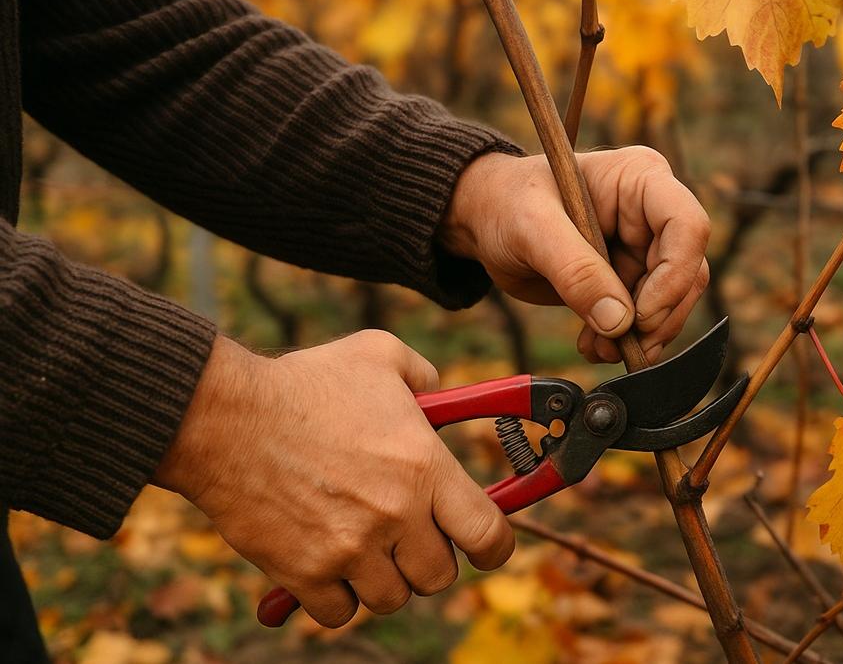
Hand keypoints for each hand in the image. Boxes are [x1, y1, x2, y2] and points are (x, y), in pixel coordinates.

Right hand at [155, 332, 512, 626]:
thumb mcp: (378, 355)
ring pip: (392, 598)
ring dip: (383, 579)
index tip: (484, 544)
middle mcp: (395, 515)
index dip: (494, 545)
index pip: (489, 534)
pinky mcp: (304, 573)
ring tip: (363, 545)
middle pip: (440, 576)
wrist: (223, 417)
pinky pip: (339, 612)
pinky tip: (326, 562)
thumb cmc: (302, 383)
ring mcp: (350, 548)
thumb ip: (424, 376)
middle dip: (427, 558)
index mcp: (424, 467)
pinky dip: (335, 596)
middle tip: (406, 535)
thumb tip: (443, 394)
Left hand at [442, 147, 710, 362]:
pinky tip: (593, 344)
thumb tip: (619, 322)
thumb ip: (575, 271)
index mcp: (640, 179)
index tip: (640, 315)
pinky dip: (624, 339)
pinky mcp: (628, 278)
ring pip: (671, 301)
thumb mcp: (532, 229)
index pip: (688, 226)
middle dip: (657, 316)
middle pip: (686, 271)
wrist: (486, 220)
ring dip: (641, 335)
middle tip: (619, 344)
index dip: (674, 275)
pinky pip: (645, 317)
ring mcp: (643, 247)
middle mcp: (651, 212)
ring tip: (597, 348)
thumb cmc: (507, 204)